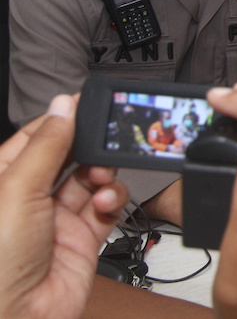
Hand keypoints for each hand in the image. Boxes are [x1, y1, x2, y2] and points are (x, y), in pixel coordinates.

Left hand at [0, 94, 128, 318]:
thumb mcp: (16, 191)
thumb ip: (46, 146)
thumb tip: (63, 106)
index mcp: (2, 179)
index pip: (36, 137)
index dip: (63, 120)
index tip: (89, 105)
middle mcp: (28, 199)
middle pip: (69, 157)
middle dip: (90, 148)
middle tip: (107, 141)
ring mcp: (56, 220)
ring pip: (92, 181)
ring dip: (104, 174)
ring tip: (103, 178)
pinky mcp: (83, 240)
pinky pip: (107, 210)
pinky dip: (114, 201)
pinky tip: (107, 203)